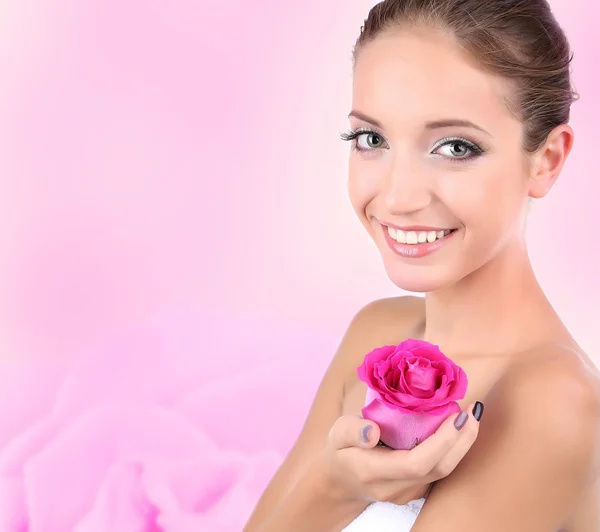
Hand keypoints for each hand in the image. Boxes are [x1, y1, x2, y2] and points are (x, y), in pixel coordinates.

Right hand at [318, 404, 481, 505]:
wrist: (340, 483)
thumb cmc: (339, 451)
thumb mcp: (336, 434)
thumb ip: (352, 431)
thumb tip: (372, 430)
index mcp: (374, 471)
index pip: (416, 463)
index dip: (442, 441)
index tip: (456, 415)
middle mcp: (396, 487)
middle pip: (439, 468)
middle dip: (461, 439)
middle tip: (472, 409)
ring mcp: (408, 491)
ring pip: (444, 471)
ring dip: (462, 443)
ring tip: (471, 414)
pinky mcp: (417, 488)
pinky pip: (440, 469)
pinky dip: (454, 448)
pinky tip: (459, 427)